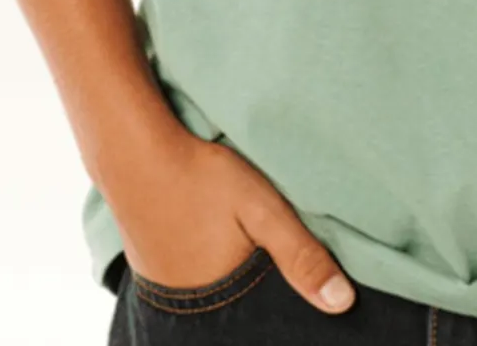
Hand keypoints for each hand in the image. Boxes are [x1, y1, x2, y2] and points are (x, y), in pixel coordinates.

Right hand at [104, 129, 356, 314]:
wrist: (134, 152)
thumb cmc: (201, 177)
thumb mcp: (261, 209)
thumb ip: (300, 255)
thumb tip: (343, 304)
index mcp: (219, 304)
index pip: (261, 325)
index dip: (281, 313)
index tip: (297, 295)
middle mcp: (188, 310)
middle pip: (238, 314)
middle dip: (261, 302)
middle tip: (271, 268)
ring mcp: (165, 291)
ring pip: (215, 299)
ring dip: (234, 286)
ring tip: (248, 258)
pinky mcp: (152, 268)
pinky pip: (192, 283)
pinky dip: (210, 272)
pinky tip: (218, 247)